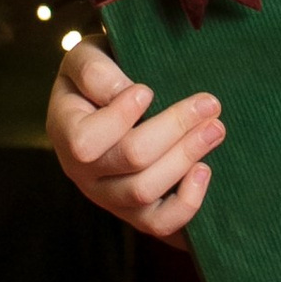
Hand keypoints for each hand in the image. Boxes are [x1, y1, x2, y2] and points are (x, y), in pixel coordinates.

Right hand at [47, 35, 221, 241]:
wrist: (110, 99)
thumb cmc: (100, 74)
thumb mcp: (86, 57)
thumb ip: (94, 70)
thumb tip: (124, 92)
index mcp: (65, 130)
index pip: (85, 141)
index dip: (119, 118)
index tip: (147, 90)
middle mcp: (82, 171)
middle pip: (129, 160)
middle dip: (175, 129)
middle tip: (210, 104)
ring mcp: (108, 196)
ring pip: (144, 191)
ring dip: (186, 158)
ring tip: (216, 128)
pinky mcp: (135, 212)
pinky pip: (158, 224)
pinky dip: (186, 203)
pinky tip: (205, 170)